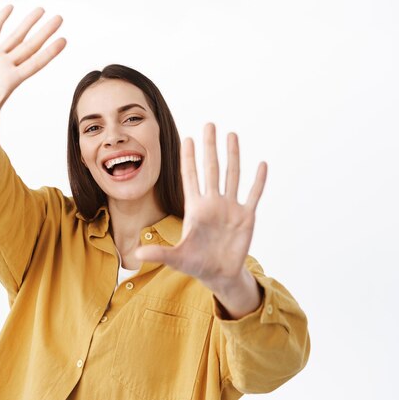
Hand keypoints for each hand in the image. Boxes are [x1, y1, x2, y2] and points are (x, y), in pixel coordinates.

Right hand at [0, 5, 65, 145]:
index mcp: (11, 80)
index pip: (35, 63)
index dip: (49, 52)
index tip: (64, 40)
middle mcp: (7, 66)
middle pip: (30, 46)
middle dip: (44, 32)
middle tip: (60, 18)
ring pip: (15, 36)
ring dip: (27, 23)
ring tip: (41, 9)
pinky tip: (10, 7)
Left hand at [135, 123, 266, 315]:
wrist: (219, 274)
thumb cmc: (196, 264)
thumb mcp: (176, 259)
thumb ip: (160, 253)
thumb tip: (136, 254)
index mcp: (195, 208)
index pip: (190, 177)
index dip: (189, 158)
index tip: (188, 138)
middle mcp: (213, 203)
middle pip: (211, 168)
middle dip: (210, 147)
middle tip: (210, 124)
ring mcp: (230, 208)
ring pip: (232, 175)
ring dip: (233, 155)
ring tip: (231, 134)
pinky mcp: (246, 217)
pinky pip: (253, 195)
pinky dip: (258, 181)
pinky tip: (261, 164)